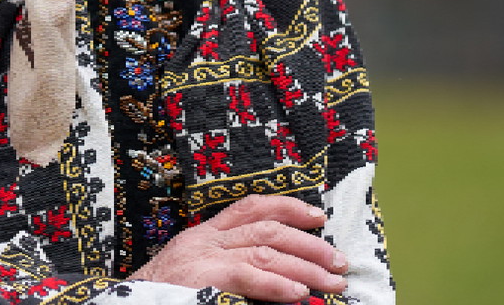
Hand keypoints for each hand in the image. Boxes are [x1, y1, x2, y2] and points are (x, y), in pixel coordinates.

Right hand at [127, 195, 347, 302]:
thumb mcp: (197, 276)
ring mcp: (200, 257)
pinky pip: (245, 275)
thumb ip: (233, 269)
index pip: (249, 207)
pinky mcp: (200, 278)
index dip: (287, 207)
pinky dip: (276, 283)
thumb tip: (284, 278)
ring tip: (332, 283)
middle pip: (264, 228)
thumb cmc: (164, 296)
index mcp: (203, 236)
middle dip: (308, 243)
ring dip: (304, 266)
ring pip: (263, 249)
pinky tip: (299, 293)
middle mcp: (203, 240)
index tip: (318, 216)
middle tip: (338, 262)